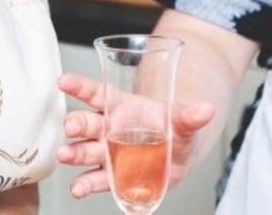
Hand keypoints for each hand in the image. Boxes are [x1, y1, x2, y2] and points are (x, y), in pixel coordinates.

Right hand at [56, 72, 214, 198]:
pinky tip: (78, 189)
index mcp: (119, 107)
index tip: (63, 81)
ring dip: (74, 153)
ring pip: (85, 150)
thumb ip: (190, 116)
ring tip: (65, 156)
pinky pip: (94, 179)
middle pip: (87, 123)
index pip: (95, 93)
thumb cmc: (170, 130)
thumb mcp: (181, 121)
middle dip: (76, 124)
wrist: (175, 156)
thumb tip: (207, 109)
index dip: (79, 86)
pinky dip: (84, 184)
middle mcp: (107, 128)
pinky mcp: (110, 175)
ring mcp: (106, 152)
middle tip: (70, 127)